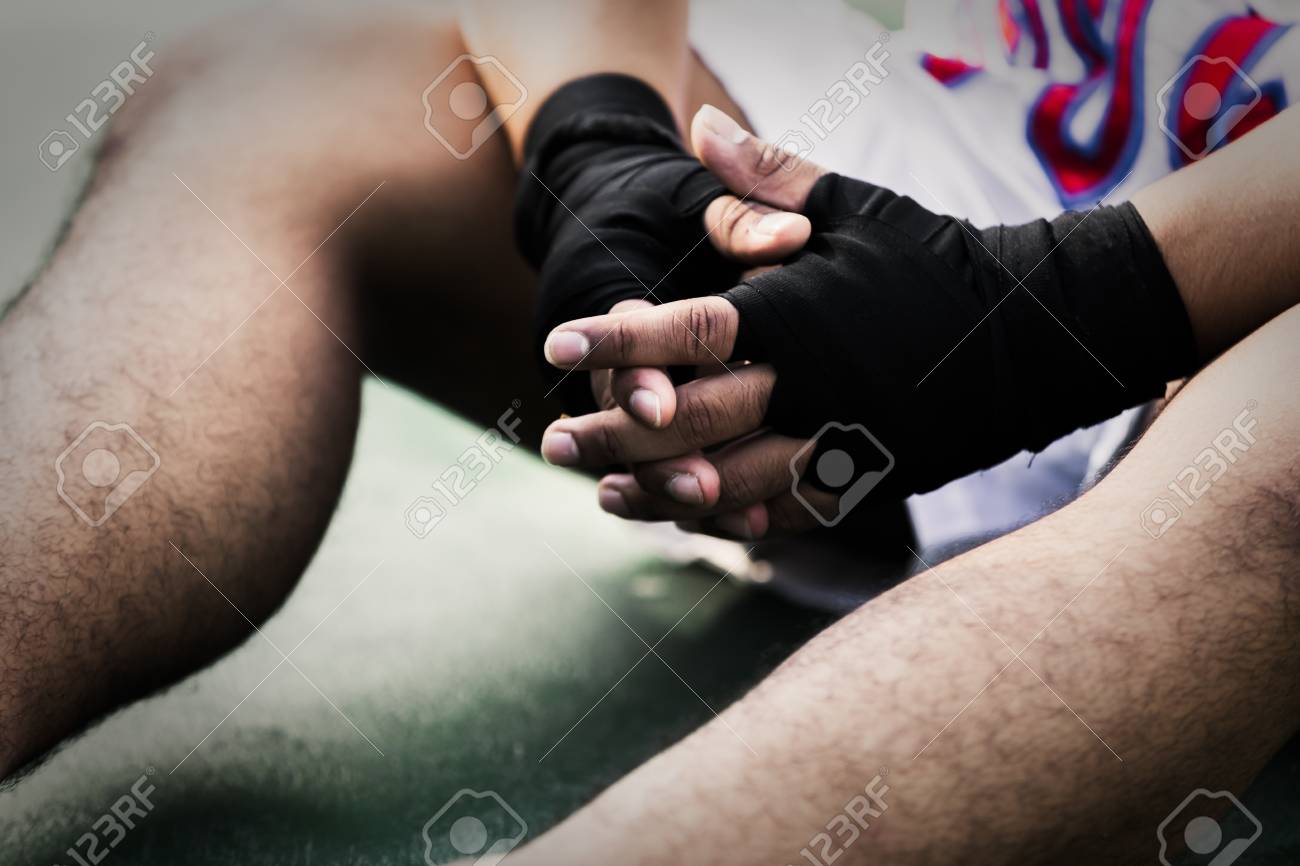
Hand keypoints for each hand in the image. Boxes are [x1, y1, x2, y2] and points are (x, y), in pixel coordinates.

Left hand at [548, 101, 1197, 534]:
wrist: (1041, 330)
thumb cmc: (940, 257)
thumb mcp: (858, 202)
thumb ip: (770, 176)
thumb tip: (702, 121)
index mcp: (798, 311)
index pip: (689, 330)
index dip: (618, 339)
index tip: (557, 345)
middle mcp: (812, 383)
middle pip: (694, 419)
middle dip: (617, 432)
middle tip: (553, 442)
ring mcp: (842, 439)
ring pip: (733, 481)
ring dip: (662, 492)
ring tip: (603, 495)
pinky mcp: (870, 475)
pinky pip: (790, 511)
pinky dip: (737, 519)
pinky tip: (694, 522)